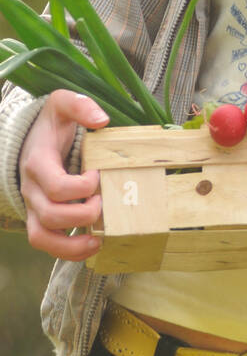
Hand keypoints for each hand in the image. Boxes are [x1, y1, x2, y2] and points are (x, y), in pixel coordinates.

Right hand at [19, 90, 109, 260]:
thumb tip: (101, 120)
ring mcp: (33, 206)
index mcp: (38, 163)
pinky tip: (91, 245)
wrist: (31, 137)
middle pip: (51, 215)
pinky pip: (45, 243)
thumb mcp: (62, 104)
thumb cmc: (52, 124)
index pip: (56, 186)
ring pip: (42, 237)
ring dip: (72, 244)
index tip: (98, 174)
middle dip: (84, 213)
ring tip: (98, 240)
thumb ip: (80, 105)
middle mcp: (31, 189)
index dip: (83, 187)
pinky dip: (67, 251)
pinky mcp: (39, 218)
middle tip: (104, 200)